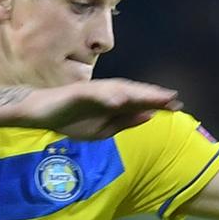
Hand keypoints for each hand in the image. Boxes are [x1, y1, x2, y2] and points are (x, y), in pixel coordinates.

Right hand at [31, 78, 182, 138]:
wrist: (41, 113)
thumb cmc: (72, 119)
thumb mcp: (104, 129)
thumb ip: (126, 122)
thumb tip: (150, 115)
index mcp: (113, 102)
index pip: (139, 101)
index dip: (157, 103)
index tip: (177, 107)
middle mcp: (106, 93)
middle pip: (133, 92)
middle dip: (153, 95)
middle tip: (173, 99)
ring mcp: (92, 90)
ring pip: (118, 89)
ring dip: (136, 92)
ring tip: (153, 96)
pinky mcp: (77, 92)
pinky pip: (94, 93)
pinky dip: (107, 95)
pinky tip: (120, 98)